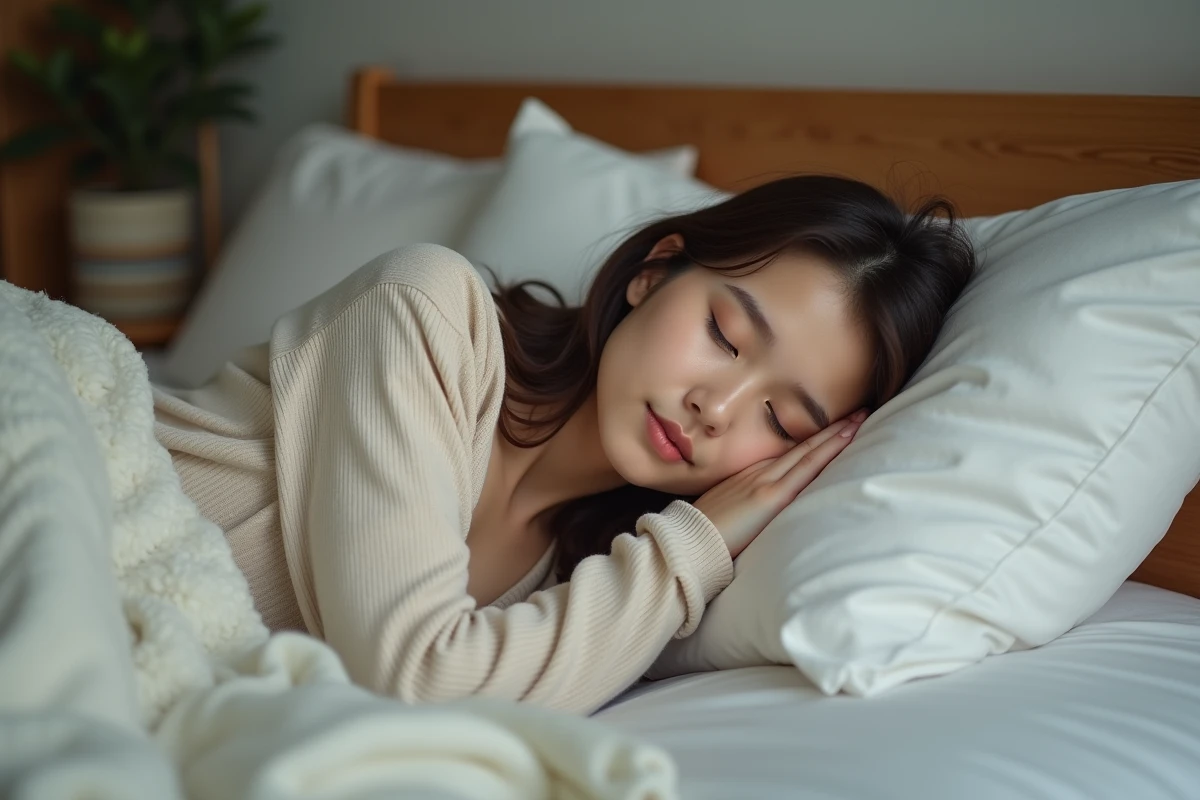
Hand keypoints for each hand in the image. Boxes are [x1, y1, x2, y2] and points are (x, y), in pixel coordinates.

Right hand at [693, 410, 866, 558]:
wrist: (687, 541)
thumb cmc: (702, 533)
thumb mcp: (726, 511)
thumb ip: (745, 505)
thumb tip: (761, 511)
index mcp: (750, 476)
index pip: (789, 454)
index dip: (813, 439)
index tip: (835, 426)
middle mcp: (760, 472)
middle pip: (802, 447)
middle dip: (831, 429)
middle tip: (858, 411)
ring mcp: (766, 482)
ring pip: (809, 451)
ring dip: (836, 434)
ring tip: (860, 418)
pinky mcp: (771, 497)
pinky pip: (806, 469)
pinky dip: (828, 451)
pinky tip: (845, 439)